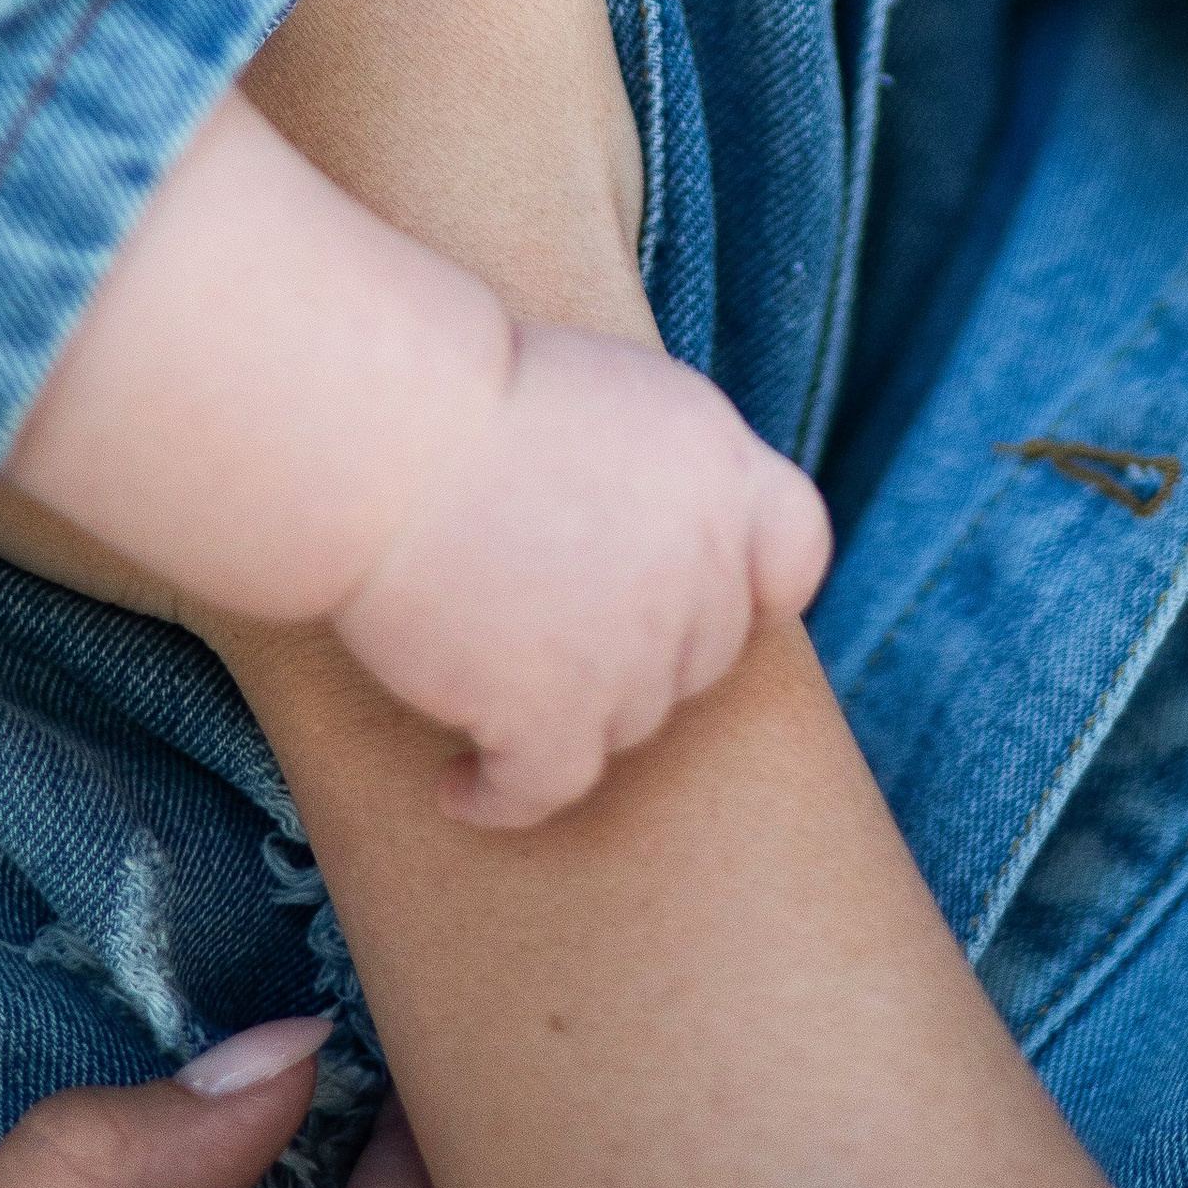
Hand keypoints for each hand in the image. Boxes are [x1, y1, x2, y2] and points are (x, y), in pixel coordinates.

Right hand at [333, 312, 831, 825]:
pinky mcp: (559, 712)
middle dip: (638, 649)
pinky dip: (501, 795)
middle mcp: (703, 559)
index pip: (796, 550)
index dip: (750, 584)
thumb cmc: (466, 394)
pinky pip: (547, 787)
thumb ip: (664, 472)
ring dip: (566, 714)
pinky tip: (459, 786)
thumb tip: (665, 543)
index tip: (689, 593)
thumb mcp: (609, 391)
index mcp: (720, 463)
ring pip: (627, 721)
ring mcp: (638, 645)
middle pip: (701, 650)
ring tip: (487, 683)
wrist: (391, 432)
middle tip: (546, 631)